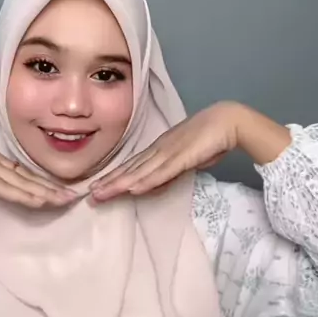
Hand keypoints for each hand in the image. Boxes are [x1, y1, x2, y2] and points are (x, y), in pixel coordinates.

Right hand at [0, 121, 76, 208]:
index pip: (23, 173)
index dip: (42, 182)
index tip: (60, 190)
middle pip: (30, 178)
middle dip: (52, 188)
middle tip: (75, 196)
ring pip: (24, 184)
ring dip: (46, 193)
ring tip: (66, 200)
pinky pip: (8, 189)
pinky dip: (26, 195)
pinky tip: (41, 201)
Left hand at [90, 102, 242, 200]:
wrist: (227, 121)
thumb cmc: (209, 138)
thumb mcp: (187, 159)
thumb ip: (173, 169)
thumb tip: (161, 182)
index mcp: (160, 149)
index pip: (133, 165)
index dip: (114, 176)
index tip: (98, 187)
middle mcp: (159, 150)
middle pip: (130, 169)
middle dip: (109, 182)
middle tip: (89, 195)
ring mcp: (169, 153)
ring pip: (140, 171)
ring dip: (119, 184)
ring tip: (101, 194)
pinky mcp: (182, 157)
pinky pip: (162, 172)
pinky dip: (146, 181)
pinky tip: (132, 188)